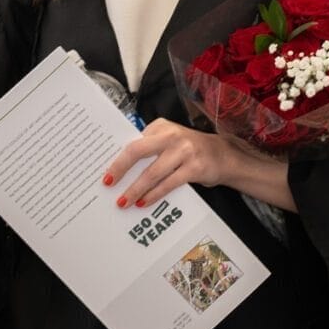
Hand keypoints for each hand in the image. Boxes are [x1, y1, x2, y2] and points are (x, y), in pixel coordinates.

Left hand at [102, 119, 260, 209]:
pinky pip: (168, 184)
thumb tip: (121, 169)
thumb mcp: (169, 142)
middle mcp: (171, 135)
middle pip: (137, 150)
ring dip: (135, 189)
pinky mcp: (194, 167)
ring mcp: (184, 151)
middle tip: (108, 183)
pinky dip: (153, 195)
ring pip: (152, 172)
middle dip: (120, 168)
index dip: (117, 158)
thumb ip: (149, 149)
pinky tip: (144, 203)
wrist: (224, 155)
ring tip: (124, 201)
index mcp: (160, 126)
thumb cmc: (189, 150)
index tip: (104, 171)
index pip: (133, 141)